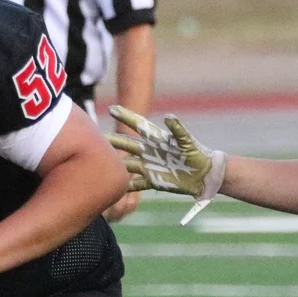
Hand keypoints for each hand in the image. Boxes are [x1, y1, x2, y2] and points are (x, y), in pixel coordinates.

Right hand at [106, 106, 226, 224]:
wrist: (204, 174)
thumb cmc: (197, 154)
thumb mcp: (187, 141)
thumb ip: (178, 129)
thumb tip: (169, 117)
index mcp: (157, 139)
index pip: (138, 125)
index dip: (126, 117)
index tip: (112, 108)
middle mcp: (150, 152)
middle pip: (126, 145)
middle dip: (111, 141)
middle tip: (93, 136)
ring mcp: (149, 166)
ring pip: (126, 164)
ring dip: (114, 164)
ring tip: (98, 162)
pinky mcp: (153, 180)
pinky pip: (135, 184)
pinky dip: (124, 186)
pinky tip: (112, 188)